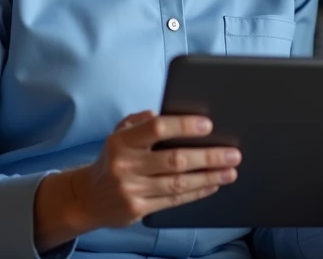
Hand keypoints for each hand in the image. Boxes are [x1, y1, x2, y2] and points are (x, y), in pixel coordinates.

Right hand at [73, 110, 241, 228]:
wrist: (89, 197)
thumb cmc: (113, 158)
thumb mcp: (120, 133)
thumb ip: (141, 121)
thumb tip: (166, 112)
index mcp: (121, 141)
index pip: (156, 128)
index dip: (183, 126)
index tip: (208, 125)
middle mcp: (125, 166)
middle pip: (174, 160)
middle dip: (208, 156)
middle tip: (233, 153)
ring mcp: (131, 190)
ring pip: (178, 183)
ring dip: (209, 177)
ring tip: (230, 170)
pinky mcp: (138, 210)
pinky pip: (173, 201)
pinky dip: (197, 193)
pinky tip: (212, 185)